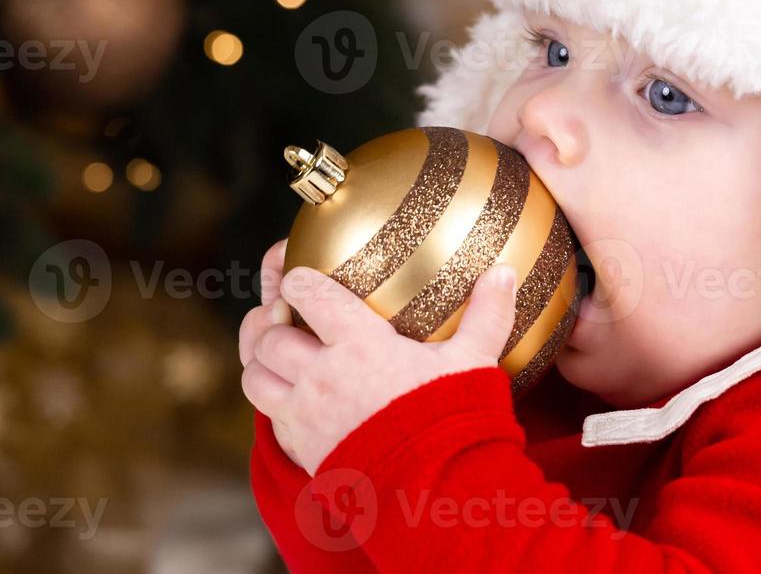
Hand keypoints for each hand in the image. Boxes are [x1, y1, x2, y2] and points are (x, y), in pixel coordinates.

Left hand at [239, 255, 518, 475]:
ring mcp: (307, 414)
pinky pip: (268, 418)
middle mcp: (323, 374)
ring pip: (256, 377)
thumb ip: (487, 313)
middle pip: (272, 336)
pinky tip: (292, 401)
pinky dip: (272, 404)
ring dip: (263, 364)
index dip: (298, 280)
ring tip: (279, 359)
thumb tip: (504, 272)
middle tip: (290, 320)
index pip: (309, 295)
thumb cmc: (454, 419)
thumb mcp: (474, 359)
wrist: (434, 488)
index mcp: (360, 343)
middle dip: (275, 323)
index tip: (301, 277)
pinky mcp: (303, 449)